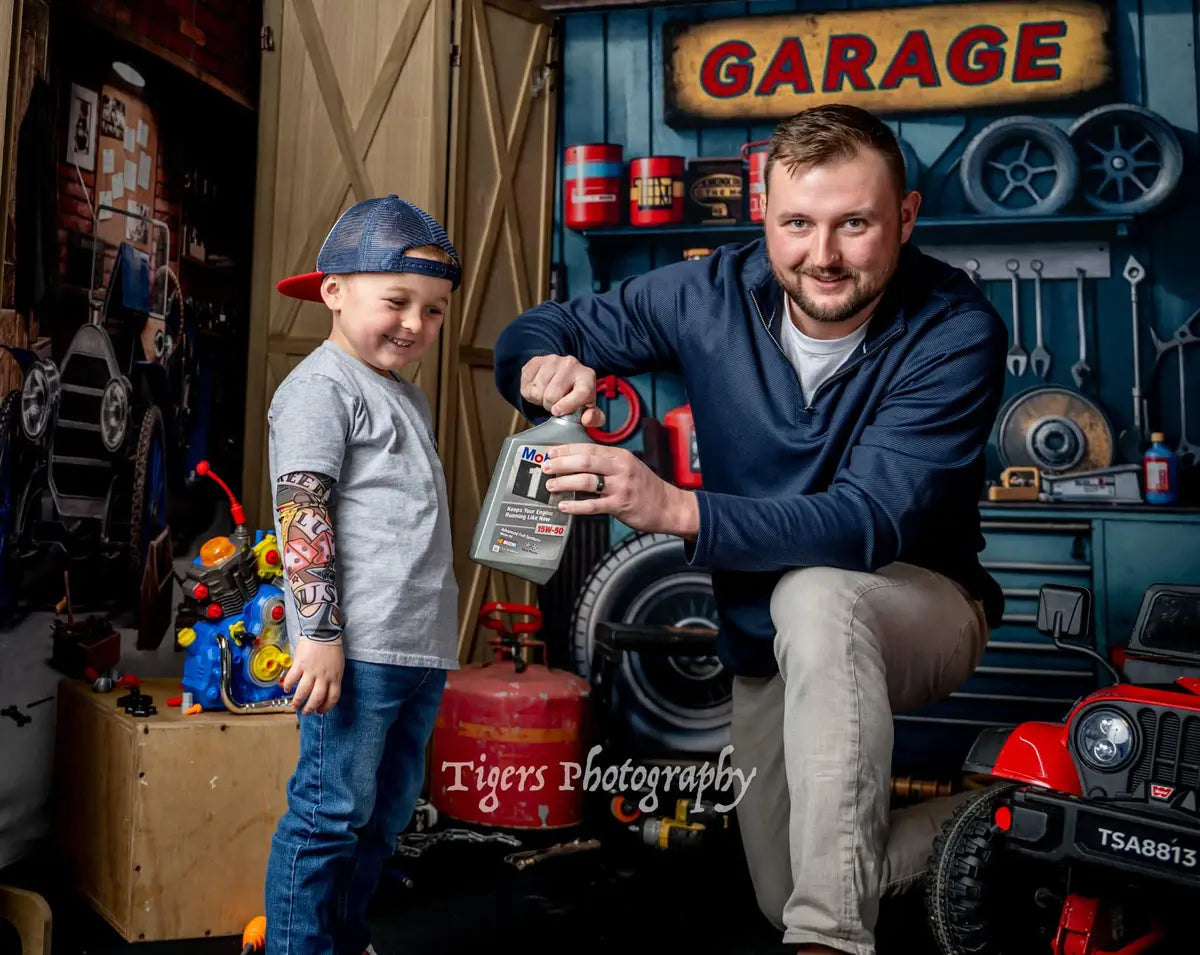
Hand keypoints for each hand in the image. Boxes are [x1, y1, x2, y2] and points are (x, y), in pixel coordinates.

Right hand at [282, 637, 343, 714]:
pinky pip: (292, 679)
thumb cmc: (332, 648)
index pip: (332, 698)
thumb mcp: (338, 665)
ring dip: (298, 701)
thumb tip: (324, 690)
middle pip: (317, 698)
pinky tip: (286, 689)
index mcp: (335, 677)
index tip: (320, 711)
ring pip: (303, 692)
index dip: (326, 707)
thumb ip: (332, 678)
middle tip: (305, 711)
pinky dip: (288, 686)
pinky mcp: (300, 664)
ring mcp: (311, 671)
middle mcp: (323, 676)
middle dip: (310, 708)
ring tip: (295, 705)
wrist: (323, 632)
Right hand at [520, 355, 605, 427]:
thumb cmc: (577, 395)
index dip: (568, 406)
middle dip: (550, 405)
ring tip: (547, 395)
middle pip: (552, 395)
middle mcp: (571, 364)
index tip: (557, 411)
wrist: (563, 376)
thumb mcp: (588, 408)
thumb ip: (594, 418)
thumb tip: (587, 419)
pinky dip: (529, 391)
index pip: (581, 393)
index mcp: (588, 377)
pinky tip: (539, 388)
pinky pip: (526, 383)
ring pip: (538, 389)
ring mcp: (552, 360)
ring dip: (539, 398)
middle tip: (554, 404)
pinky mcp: (536, 361)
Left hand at [542, 444, 699, 538]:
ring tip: (551, 485)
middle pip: (585, 461)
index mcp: (620, 456)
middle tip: (546, 467)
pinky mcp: (621, 505)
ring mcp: (621, 487)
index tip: (551, 452)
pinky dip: (576, 506)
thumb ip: (605, 463)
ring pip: (586, 481)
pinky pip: (593, 505)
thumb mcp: (628, 466)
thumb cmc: (644, 487)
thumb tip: (575, 464)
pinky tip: (564, 506)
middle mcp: (620, 468)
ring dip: (565, 483)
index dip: (566, 450)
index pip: (588, 448)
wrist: (668, 506)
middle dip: (561, 463)